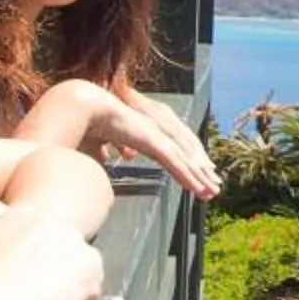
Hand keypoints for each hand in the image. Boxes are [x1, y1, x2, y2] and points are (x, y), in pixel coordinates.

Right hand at [78, 86, 221, 198]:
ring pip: (183, 160)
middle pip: (184, 153)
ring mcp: (155, 134)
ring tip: (211, 193)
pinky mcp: (152, 141)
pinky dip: (186, 176)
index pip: (172, 148)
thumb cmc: (87, 122)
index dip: (186, 162)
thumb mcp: (101, 142)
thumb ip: (110, 148)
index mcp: (145, 130)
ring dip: (198, 178)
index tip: (198, 174)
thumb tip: (110, 158)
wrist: (83, 106)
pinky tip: (196, 189)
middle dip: (201, 171)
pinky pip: (173, 163)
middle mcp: (154, 130)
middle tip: (215, 187)